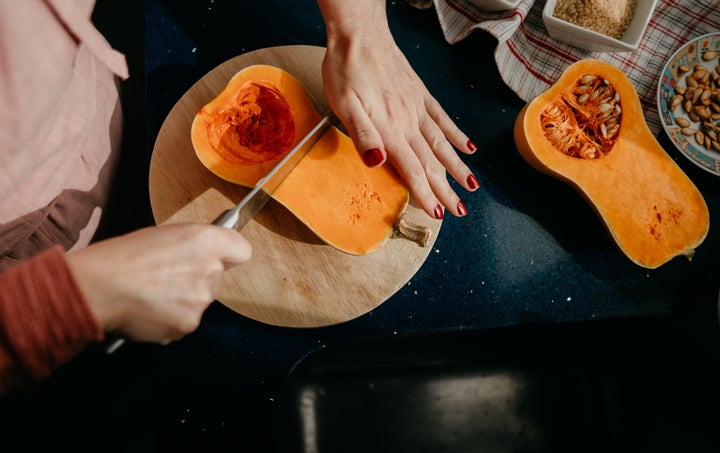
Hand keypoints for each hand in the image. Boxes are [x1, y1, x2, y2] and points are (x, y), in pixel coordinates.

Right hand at [65, 224, 251, 344]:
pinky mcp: (188, 324)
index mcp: (205, 241)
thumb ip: (193, 244)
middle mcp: (210, 270)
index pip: (241, 250)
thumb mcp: (162, 234)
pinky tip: (148, 309)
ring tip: (151, 293)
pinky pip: (185, 321)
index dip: (228, 253)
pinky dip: (170, 318)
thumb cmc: (121, 257)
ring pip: (200, 300)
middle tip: (166, 276)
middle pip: (217, 277)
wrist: (97, 288)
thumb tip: (204, 253)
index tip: (219, 256)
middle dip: (198, 278)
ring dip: (183, 299)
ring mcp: (201, 300)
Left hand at [317, 0, 479, 218]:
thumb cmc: (346, 70)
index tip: (438, 214)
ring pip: (441, 144)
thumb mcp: (344, 104)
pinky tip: (468, 147)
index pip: (412, 169)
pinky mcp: (419, 94)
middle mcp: (408, 122)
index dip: (425, 193)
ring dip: (456, 167)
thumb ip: (362, 135)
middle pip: (432, 162)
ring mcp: (417, 108)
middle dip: (446, 189)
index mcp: (390, 129)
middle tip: (461, 211)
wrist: (359, 34)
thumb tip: (377, 162)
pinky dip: (456, 135)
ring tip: (472, 186)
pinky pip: (442, 119)